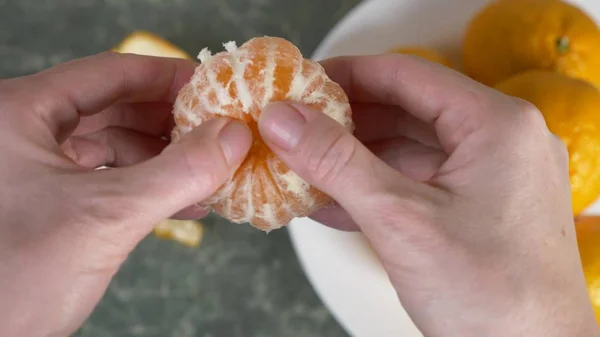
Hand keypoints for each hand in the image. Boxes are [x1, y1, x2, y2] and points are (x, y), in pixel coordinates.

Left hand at [0, 52, 251, 336]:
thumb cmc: (9, 282)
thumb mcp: (106, 216)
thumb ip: (177, 173)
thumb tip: (230, 138)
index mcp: (18, 114)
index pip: (109, 73)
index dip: (168, 76)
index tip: (212, 85)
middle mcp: (22, 134)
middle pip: (114, 107)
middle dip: (171, 121)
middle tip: (217, 129)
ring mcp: (34, 169)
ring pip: (113, 145)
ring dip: (164, 158)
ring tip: (207, 169)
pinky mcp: (49, 202)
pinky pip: (107, 178)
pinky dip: (147, 186)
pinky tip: (183, 199)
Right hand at [258, 55, 598, 336]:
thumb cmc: (491, 296)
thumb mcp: (400, 219)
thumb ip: (337, 162)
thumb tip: (283, 119)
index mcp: (496, 125)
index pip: (407, 75)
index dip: (347, 75)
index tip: (300, 83)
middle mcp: (499, 142)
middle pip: (406, 111)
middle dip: (345, 123)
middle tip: (294, 127)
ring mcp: (489, 178)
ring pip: (407, 151)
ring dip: (353, 160)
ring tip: (302, 165)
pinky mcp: (476, 211)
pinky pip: (416, 185)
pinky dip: (373, 190)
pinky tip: (330, 202)